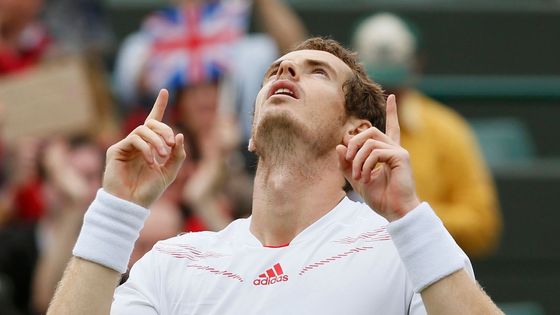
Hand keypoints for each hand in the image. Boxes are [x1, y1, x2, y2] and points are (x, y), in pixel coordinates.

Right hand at [103, 89, 185, 207]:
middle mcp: (137, 143)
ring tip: (161, 157)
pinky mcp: (116, 151)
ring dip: (156, 141)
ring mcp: (125, 146)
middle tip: (170, 146)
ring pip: (143, 129)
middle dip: (164, 131)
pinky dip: (146, 148)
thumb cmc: (149, 190)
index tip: (165, 90)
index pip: (154, 121)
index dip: (159, 105)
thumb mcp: (170, 172)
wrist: (132, 204)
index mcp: (150, 146)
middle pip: (151, 123)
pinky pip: (134, 139)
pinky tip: (151, 161)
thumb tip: (179, 134)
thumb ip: (177, 154)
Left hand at [336, 95, 419, 221]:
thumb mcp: (356, 179)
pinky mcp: (401, 157)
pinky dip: (365, 165)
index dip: (392, 112)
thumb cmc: (380, 198)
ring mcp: (399, 152)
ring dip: (357, 159)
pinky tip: (366, 178)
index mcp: (387, 153)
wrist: (394, 211)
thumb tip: (340, 145)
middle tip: (347, 161)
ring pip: (370, 142)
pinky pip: (375, 152)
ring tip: (358, 176)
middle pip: (371, 132)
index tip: (391, 96)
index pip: (390, 127)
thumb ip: (346, 164)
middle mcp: (395, 149)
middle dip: (354, 143)